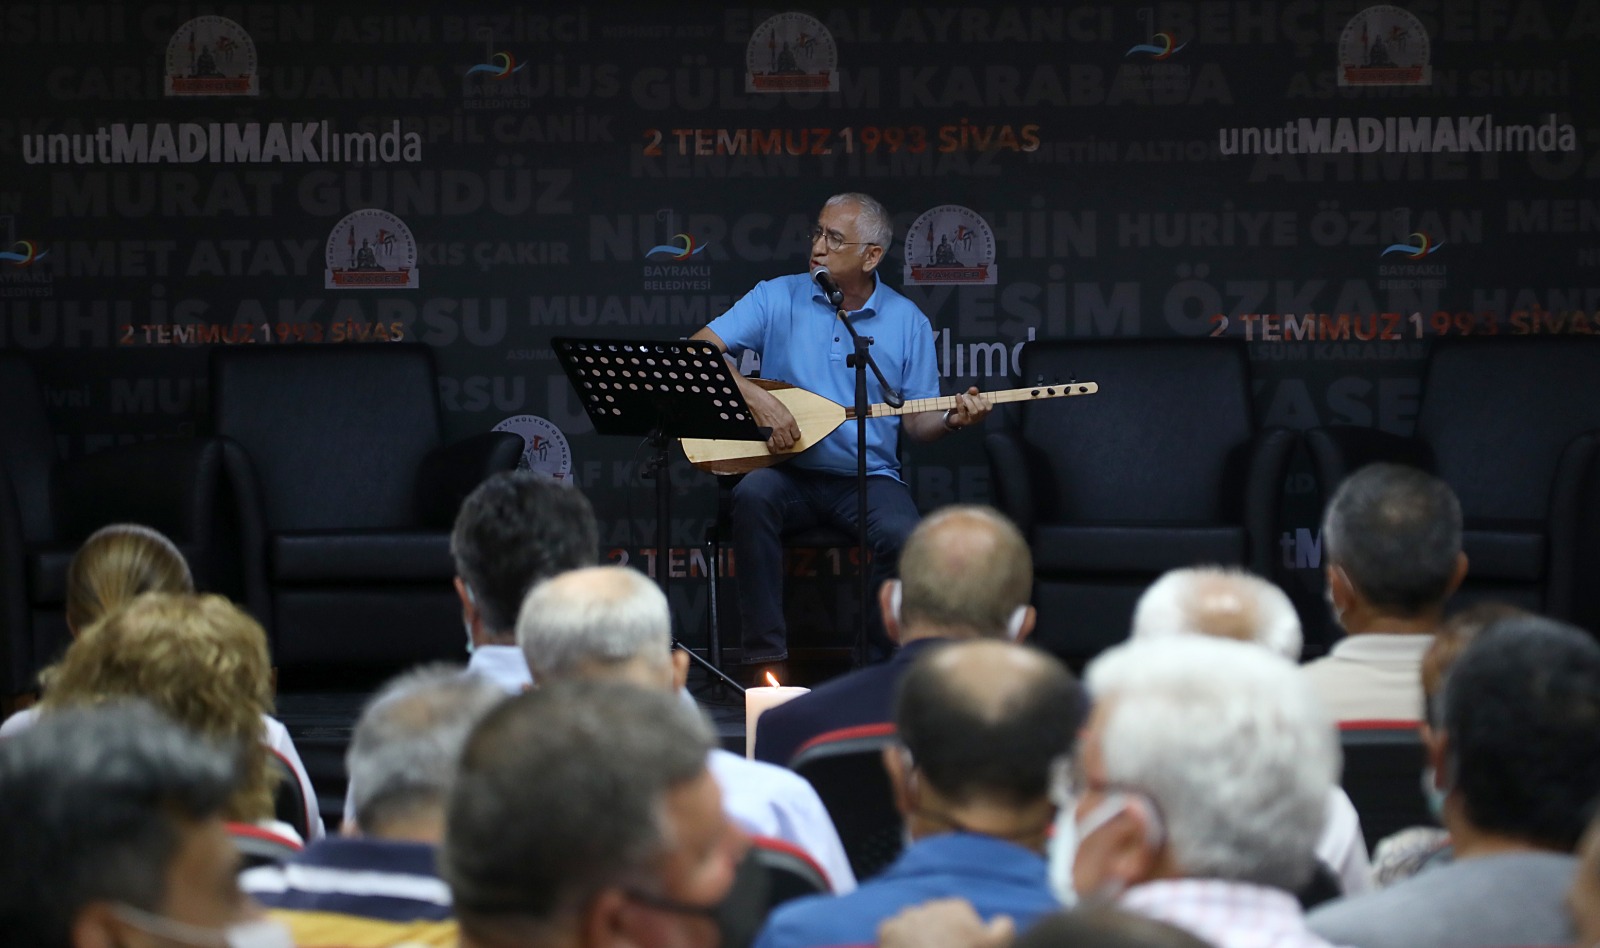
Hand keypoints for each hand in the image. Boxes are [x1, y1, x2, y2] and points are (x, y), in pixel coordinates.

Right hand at [745, 385, 801, 451]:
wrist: (759, 402)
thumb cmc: (770, 403)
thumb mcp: (785, 410)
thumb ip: (788, 420)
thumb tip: (790, 426)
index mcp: (790, 421)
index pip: (797, 435)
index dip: (796, 437)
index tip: (794, 437)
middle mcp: (784, 428)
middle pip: (790, 443)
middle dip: (790, 444)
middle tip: (789, 442)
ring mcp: (775, 432)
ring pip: (782, 446)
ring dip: (782, 446)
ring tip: (782, 445)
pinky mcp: (766, 434)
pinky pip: (771, 446)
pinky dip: (773, 449)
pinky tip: (774, 450)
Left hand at [878, 899, 1014, 947]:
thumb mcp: (996, 945)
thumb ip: (1003, 928)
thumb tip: (1003, 920)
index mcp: (956, 906)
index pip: (959, 916)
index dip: (961, 935)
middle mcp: (930, 905)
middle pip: (934, 919)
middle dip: (937, 934)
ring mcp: (907, 916)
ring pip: (912, 925)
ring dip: (916, 937)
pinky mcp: (887, 929)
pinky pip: (891, 932)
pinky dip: (895, 943)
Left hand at [946, 386, 992, 429]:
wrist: (952, 416)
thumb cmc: (964, 406)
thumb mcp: (969, 397)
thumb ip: (972, 392)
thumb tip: (973, 389)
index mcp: (983, 412)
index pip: (989, 406)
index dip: (983, 399)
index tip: (976, 396)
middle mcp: (979, 417)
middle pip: (982, 408)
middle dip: (975, 399)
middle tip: (967, 396)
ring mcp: (970, 420)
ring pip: (974, 412)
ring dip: (968, 402)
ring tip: (964, 398)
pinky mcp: (962, 421)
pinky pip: (962, 411)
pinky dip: (960, 402)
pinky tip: (958, 395)